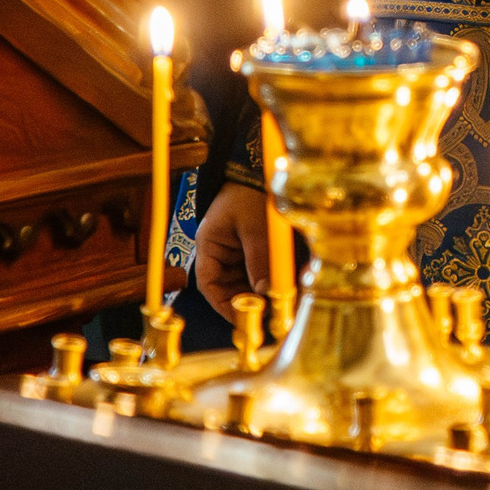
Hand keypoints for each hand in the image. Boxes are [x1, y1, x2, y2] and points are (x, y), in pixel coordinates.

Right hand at [194, 182, 269, 320]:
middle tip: (267, 314)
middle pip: (227, 286)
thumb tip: (265, 291)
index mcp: (208, 244)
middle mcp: (219, 251)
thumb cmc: (249, 192)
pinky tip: (282, 289)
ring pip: (244, 281)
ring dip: (259, 293)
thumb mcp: (253, 227)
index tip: (240, 319)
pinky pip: (257, 271)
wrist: (260, 170)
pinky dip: (267, 281)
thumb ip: (258, 260)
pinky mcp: (252, 248)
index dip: (222, 304)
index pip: (208, 283)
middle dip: (246, 301)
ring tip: (278, 305)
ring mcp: (236, 251)